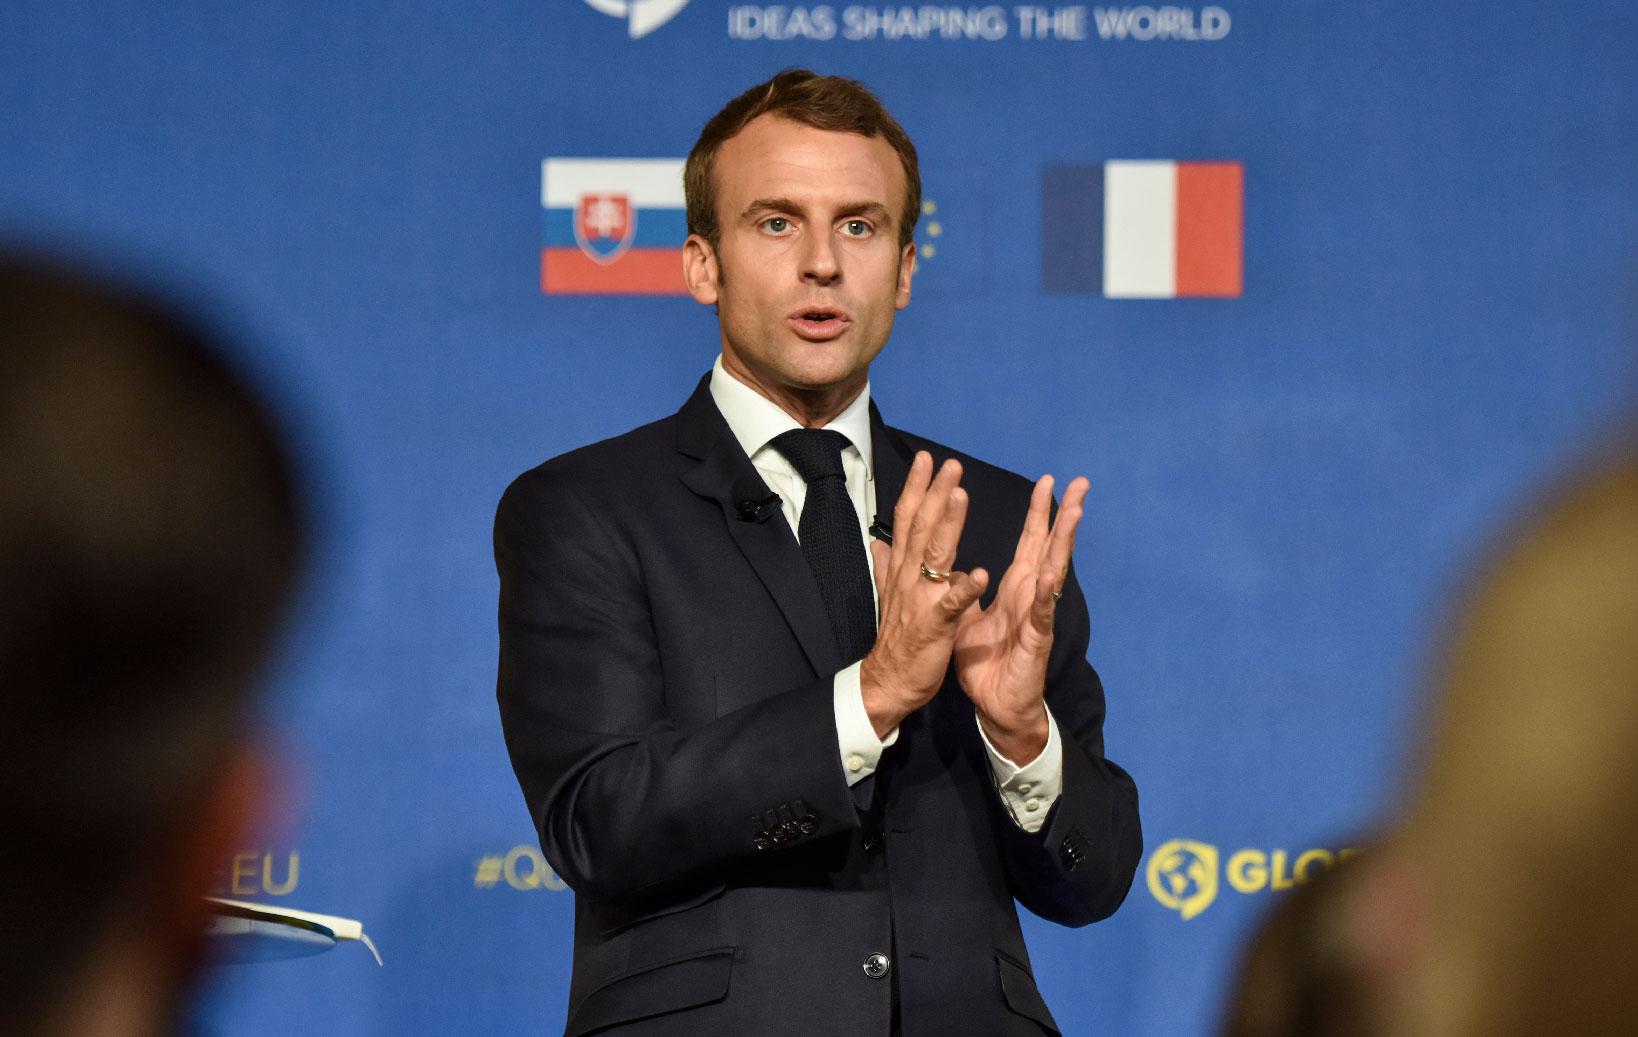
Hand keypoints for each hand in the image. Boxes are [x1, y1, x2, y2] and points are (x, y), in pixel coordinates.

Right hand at [859, 452, 989, 737]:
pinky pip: (951, 603)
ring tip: (961, 496)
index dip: (916, 488)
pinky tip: (980, 573)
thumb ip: (885, 565)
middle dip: (935, 494)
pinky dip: (964, 588)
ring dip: (948, 524)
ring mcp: (921, 598)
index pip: (907, 519)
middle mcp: (908, 576)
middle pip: (921, 527)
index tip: (927, 459)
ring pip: (935, 555)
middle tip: (950, 464)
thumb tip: (876, 541)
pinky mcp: (935, 623)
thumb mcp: (888, 595)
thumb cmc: (896, 638)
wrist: (888, 681)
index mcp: (902, 569)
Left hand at [953, 474, 1088, 763]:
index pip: (1030, 542)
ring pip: (1054, 571)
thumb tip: (955, 568)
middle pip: (1050, 547)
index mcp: (1015, 588)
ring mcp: (1037, 615)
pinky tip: (1052, 574)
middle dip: (1063, 514)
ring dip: (1063, 542)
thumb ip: (965, 591)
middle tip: (1079, 482)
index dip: (1038, 513)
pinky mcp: (1036, 640)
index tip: (1046, 482)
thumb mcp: (966, 618)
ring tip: (1074, 512)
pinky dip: (1047, 594)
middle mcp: (1031, 595)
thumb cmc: (985, 663)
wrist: (994, 705)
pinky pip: (1041, 614)